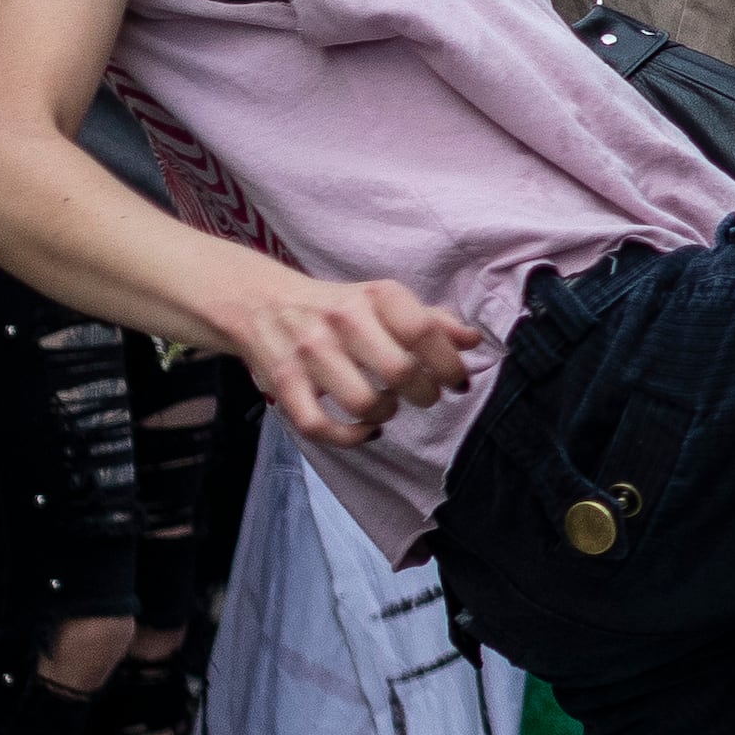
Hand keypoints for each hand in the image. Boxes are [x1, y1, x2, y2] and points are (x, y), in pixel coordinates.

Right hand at [223, 271, 480, 446]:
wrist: (262, 302)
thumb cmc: (339, 308)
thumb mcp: (385, 302)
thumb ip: (431, 320)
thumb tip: (473, 341)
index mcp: (376, 296)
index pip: (424, 332)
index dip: (449, 364)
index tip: (456, 382)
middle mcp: (342, 320)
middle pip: (399, 372)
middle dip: (424, 394)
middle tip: (424, 396)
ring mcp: (310, 352)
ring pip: (363, 403)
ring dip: (387, 413)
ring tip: (389, 406)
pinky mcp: (283, 382)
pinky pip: (318, 425)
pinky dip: (349, 437)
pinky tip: (367, 430)